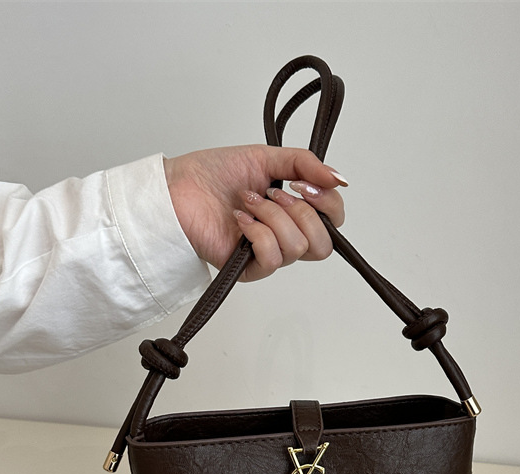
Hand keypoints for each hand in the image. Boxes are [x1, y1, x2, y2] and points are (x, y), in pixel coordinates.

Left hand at [164, 145, 345, 281]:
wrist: (178, 188)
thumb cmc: (214, 174)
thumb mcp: (268, 157)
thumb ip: (306, 165)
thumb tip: (340, 179)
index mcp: (294, 213)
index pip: (333, 222)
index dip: (328, 204)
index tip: (304, 184)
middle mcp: (285, 236)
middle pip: (323, 245)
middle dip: (301, 212)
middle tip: (274, 194)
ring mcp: (267, 254)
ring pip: (297, 247)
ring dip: (273, 217)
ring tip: (249, 202)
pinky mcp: (248, 270)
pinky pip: (272, 259)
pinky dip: (258, 233)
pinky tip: (240, 219)